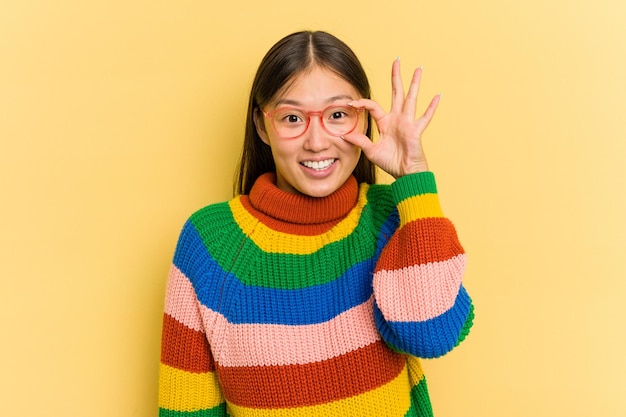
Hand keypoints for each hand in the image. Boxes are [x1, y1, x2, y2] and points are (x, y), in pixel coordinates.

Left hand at [342, 59, 439, 177]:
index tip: (351, 102)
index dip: (362, 103)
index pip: (373, 106)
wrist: (404, 173)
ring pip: (411, 99)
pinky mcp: (416, 130)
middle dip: (396, 77)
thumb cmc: (391, 162)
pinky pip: (425, 117)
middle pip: (397, 93)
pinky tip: (438, 95)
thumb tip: (344, 134)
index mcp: (386, 122)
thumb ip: (360, 141)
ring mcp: (408, 123)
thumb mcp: (371, 151)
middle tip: (396, 61)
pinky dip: (432, 107)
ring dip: (415, 84)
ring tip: (419, 69)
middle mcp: (397, 119)